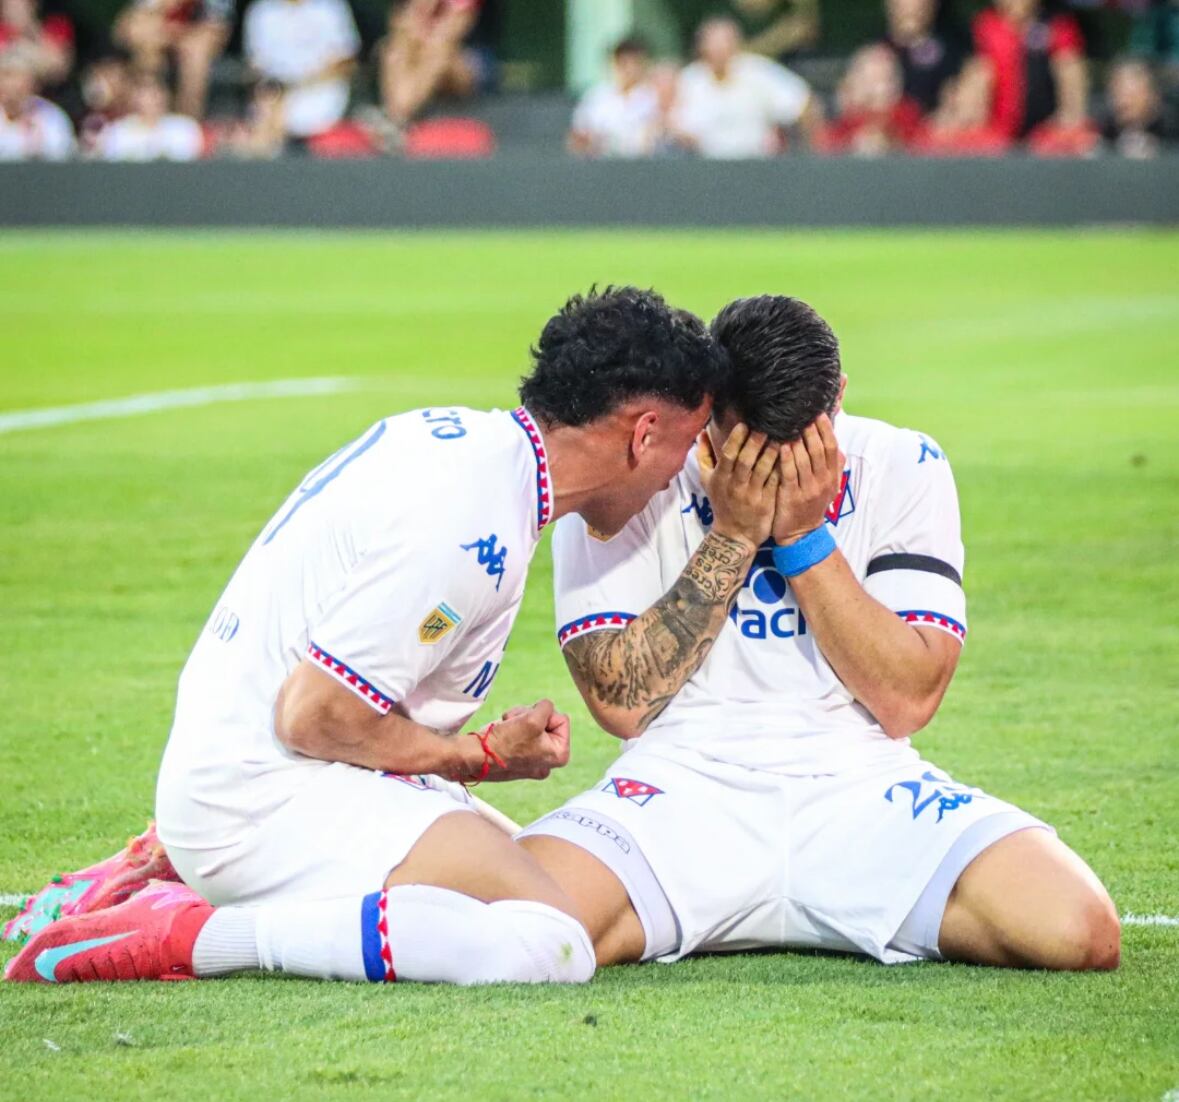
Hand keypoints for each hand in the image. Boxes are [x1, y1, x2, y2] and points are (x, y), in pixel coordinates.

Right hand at [481, 699, 570, 781]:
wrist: (476, 756)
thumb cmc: (505, 742)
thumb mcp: (533, 718)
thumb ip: (547, 707)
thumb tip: (546, 707)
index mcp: (560, 755)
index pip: (562, 719)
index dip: (544, 715)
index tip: (530, 724)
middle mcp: (549, 760)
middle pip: (548, 721)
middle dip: (531, 716)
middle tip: (516, 723)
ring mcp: (534, 759)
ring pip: (534, 723)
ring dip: (520, 718)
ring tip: (507, 726)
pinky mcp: (520, 756)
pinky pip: (523, 732)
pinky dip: (513, 726)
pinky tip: (503, 731)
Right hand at [697, 423, 779, 549]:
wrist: (734, 536)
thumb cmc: (721, 504)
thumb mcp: (707, 481)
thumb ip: (704, 456)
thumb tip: (702, 433)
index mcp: (720, 478)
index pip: (728, 455)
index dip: (736, 439)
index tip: (745, 424)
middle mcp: (735, 486)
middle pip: (745, 460)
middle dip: (756, 441)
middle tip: (767, 425)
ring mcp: (752, 495)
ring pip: (762, 470)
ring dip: (772, 452)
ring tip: (782, 436)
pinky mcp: (766, 503)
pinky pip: (774, 482)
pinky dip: (781, 468)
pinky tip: (790, 455)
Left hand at [772, 414, 844, 544]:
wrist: (801, 534)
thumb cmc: (811, 505)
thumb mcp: (828, 487)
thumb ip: (832, 467)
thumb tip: (838, 446)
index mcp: (831, 476)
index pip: (831, 447)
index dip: (826, 430)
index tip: (818, 413)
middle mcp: (823, 481)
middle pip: (819, 450)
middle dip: (811, 430)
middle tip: (801, 413)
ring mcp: (808, 489)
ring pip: (805, 460)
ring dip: (798, 440)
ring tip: (789, 424)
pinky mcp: (792, 497)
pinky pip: (790, 474)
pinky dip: (787, 459)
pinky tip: (781, 446)